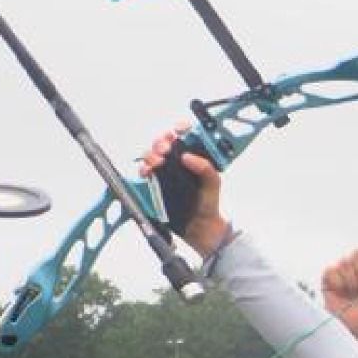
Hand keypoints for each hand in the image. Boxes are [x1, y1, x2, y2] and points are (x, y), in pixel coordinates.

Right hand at [138, 126, 229, 256]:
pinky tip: (147, 172)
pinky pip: (144, 172)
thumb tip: (187, 156)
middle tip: (165, 148)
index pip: (184, 135)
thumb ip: (206, 169)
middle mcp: (177, 162)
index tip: (178, 130)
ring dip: (151, 153)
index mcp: (193, 157)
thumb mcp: (213, 184)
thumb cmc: (209, 204)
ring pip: (151, 154)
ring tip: (157, 161)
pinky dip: (143, 168)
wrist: (201, 229)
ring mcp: (165, 173)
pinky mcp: (155, 184)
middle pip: (163, 142)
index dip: (180, 129)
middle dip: (162, 141)